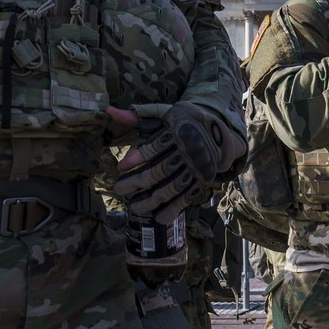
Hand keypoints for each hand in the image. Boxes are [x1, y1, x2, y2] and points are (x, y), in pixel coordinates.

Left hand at [111, 102, 244, 222]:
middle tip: (118, 190)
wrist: (219, 130)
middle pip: (160, 170)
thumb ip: (137, 114)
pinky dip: (173, 209)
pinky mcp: (203, 179)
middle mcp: (189, 150)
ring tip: (133, 207)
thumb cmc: (183, 120)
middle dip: (137, 182)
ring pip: (172, 187)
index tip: (119, 167)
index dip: (136, 158)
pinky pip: (187, 197)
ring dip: (151, 200)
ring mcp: (196, 167)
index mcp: (178, 130)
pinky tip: (158, 217)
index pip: (154, 147)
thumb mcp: (163, 112)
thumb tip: (109, 111)